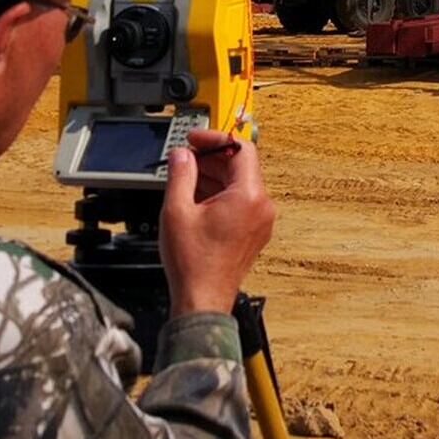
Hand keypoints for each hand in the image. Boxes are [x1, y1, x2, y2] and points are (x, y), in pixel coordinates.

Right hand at [158, 127, 274, 316]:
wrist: (203, 299)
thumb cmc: (194, 264)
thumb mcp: (177, 210)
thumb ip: (180, 174)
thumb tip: (182, 155)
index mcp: (249, 196)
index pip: (241, 149)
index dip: (215, 139)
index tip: (195, 139)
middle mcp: (261, 207)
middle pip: (241, 166)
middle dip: (212, 158)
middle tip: (186, 157)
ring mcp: (260, 221)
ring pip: (240, 184)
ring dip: (214, 175)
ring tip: (186, 177)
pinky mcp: (254, 232)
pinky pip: (241, 201)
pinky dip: (220, 193)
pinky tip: (196, 197)